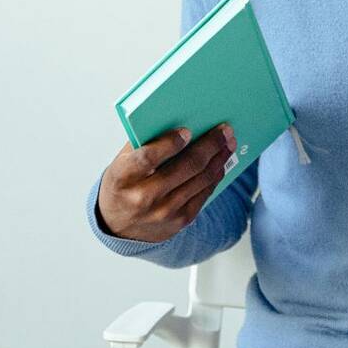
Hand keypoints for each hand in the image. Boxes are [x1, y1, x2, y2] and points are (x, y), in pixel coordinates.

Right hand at [96, 124, 236, 242]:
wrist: (118, 226)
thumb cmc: (122, 185)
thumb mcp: (120, 163)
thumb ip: (142, 143)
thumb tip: (176, 121)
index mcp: (122, 177)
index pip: (148, 158)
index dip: (169, 144)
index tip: (187, 131)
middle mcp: (142, 197)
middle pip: (185, 167)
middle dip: (209, 146)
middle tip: (224, 131)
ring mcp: (163, 212)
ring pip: (200, 180)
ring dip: (219, 159)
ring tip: (228, 144)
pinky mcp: (180, 221)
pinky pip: (204, 194)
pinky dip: (214, 176)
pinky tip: (220, 163)